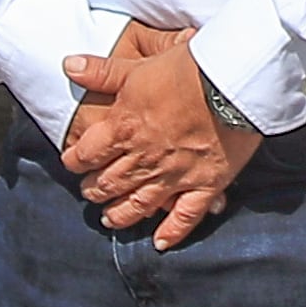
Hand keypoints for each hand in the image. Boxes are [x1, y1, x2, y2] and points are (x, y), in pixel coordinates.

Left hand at [58, 30, 260, 248]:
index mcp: (123, 128)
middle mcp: (143, 158)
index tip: (75, 161)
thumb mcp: (142, 64)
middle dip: (95, 189)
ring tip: (113, 217)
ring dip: (120, 215)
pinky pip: (185, 216)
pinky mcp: (206, 182)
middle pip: (107, 184)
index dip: (75, 160)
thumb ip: (103, 70)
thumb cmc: (191, 65)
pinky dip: (172, 232)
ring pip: (137, 205)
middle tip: (93, 190)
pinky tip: (161, 242)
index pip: (85, 155)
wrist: (237, 76)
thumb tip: (68, 64)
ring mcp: (174, 174)